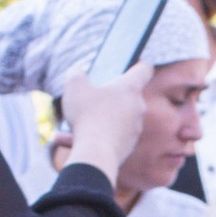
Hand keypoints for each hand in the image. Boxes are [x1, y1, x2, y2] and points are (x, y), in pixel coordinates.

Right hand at [60, 65, 150, 184]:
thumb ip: (76, 73)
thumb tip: (78, 72)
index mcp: (130, 88)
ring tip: (80, 118)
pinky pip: (113, 134)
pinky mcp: (129, 145)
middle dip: (113, 93)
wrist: (96, 154)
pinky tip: (71, 136)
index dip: (139, 63)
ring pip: (119, 116)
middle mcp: (138, 107)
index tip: (132, 62)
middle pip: (129, 94)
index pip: (144, 69)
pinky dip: (98, 133)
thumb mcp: (74, 86)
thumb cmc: (87, 116)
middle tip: (95, 93)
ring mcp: (135, 128)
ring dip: (103, 115)